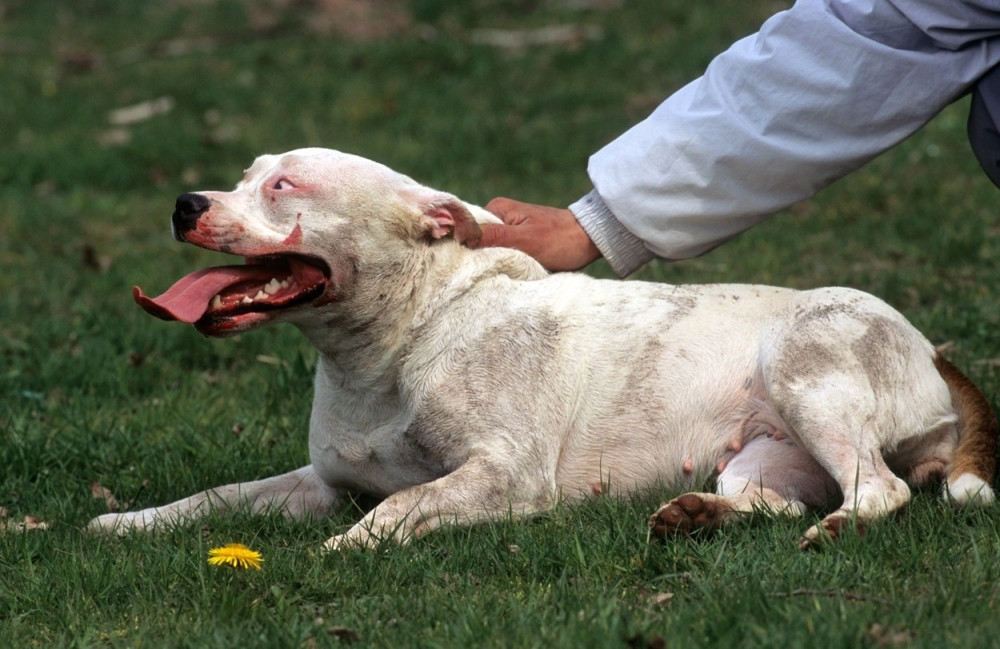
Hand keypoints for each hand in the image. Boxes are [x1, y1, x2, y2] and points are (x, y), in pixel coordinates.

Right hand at [466, 197, 600, 271]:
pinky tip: (505, 274)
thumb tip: (458, 237)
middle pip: (476, 241)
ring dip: (492, 263)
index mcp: (496, 209)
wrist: (590, 241)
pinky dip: (505, 265)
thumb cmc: (559, 239)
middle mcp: (499, 217)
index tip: (462, 265)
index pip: (466, 228)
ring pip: (490, 251)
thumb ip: (492, 238)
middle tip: (480, 274)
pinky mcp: (519, 243)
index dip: (462, 246)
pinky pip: (503, 255)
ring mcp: (509, 231)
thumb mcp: (524, 240)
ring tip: (493, 276)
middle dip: (478, 258)